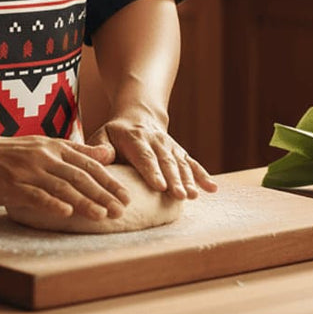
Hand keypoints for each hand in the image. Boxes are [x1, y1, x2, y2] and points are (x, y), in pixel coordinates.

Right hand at [0, 130, 129, 220]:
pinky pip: (34, 195)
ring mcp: (27, 171)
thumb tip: (107, 155)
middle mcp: (43, 156)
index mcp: (52, 147)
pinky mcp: (11, 185)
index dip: (108, 180)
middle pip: (79, 176)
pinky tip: (65, 213)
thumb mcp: (43, 145)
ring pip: (61, 186)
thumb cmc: (6, 153)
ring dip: (84, 201)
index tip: (127, 195)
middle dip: (103, 193)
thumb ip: (75, 151)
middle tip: (123, 209)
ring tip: (103, 215)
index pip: (87, 164)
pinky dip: (51, 203)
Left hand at [89, 107, 216, 199]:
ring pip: (181, 164)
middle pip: (166, 162)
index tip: (159, 186)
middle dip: (173, 180)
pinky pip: (193, 164)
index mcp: (135, 138)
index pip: (144, 156)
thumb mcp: (103, 134)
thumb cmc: (116, 134)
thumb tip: (103, 157)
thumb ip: (100, 147)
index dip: (152, 171)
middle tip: (179, 196)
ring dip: (188, 180)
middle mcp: (156, 141)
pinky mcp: (180, 152)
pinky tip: (212, 189)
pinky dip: (203, 176)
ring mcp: (171, 146)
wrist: (138, 116)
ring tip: (193, 196)